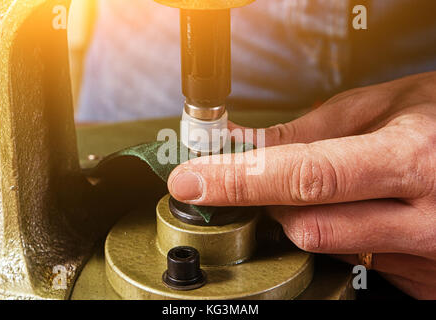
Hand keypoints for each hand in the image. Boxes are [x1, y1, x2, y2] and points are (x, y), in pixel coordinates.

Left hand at [167, 71, 435, 298]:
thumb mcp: (386, 106)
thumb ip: (311, 130)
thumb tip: (248, 144)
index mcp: (412, 159)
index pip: (303, 177)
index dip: (238, 181)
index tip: (193, 182)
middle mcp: (424, 218)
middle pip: (306, 226)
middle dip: (272, 202)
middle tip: (266, 177)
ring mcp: (427, 258)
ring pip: (326, 248)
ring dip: (306, 217)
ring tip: (330, 186)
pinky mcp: (425, 282)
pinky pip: (355, 264)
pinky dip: (341, 236)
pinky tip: (361, 212)